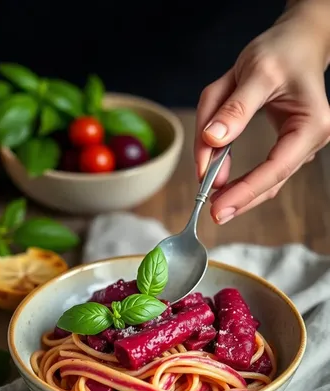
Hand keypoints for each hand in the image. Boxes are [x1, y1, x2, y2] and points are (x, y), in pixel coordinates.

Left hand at [194, 1, 329, 223]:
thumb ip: (232, 108)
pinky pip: (264, 170)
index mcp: (311, 123)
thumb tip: (211, 141)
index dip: (245, 191)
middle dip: (241, 200)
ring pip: (268, 180)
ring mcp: (300, 146)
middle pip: (273, 182)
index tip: (217, 206)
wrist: (298, 42)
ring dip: (240, 192)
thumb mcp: (253, 72)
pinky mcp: (288, 147)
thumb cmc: (280, 52)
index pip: (275, 169)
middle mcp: (311, 140)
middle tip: (213, 215)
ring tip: (213, 202)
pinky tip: (223, 186)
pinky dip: (242, 179)